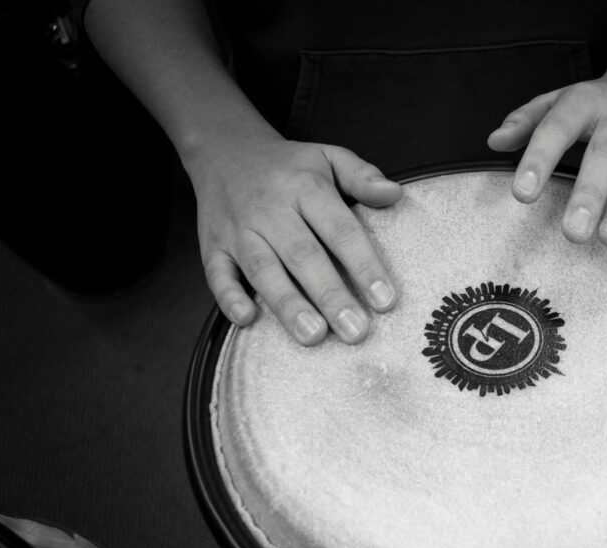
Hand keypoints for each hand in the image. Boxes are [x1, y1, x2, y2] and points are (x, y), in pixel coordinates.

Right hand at [186, 136, 402, 344]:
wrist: (225, 151)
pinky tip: (247, 319)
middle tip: (355, 331)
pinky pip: (216, 273)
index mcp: (305, 187)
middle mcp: (270, 209)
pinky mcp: (212, 246)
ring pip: (263, 269)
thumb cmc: (289, 166)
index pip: (340, 230)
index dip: (364, 266)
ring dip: (287, 304)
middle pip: (303, 255)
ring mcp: (238, 229)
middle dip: (330, 296)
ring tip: (313, 336)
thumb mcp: (328, 157)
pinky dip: (229, 297)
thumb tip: (394, 194)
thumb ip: (362, 176)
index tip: (385, 301)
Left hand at [487, 58, 606, 246]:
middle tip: (573, 232)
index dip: (540, 158)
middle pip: (606, 151)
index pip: (558, 127)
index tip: (522, 194)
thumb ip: (526, 121)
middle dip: (590, 193)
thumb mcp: (559, 102)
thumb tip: (494, 141)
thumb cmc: (598, 105)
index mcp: (586, 100)